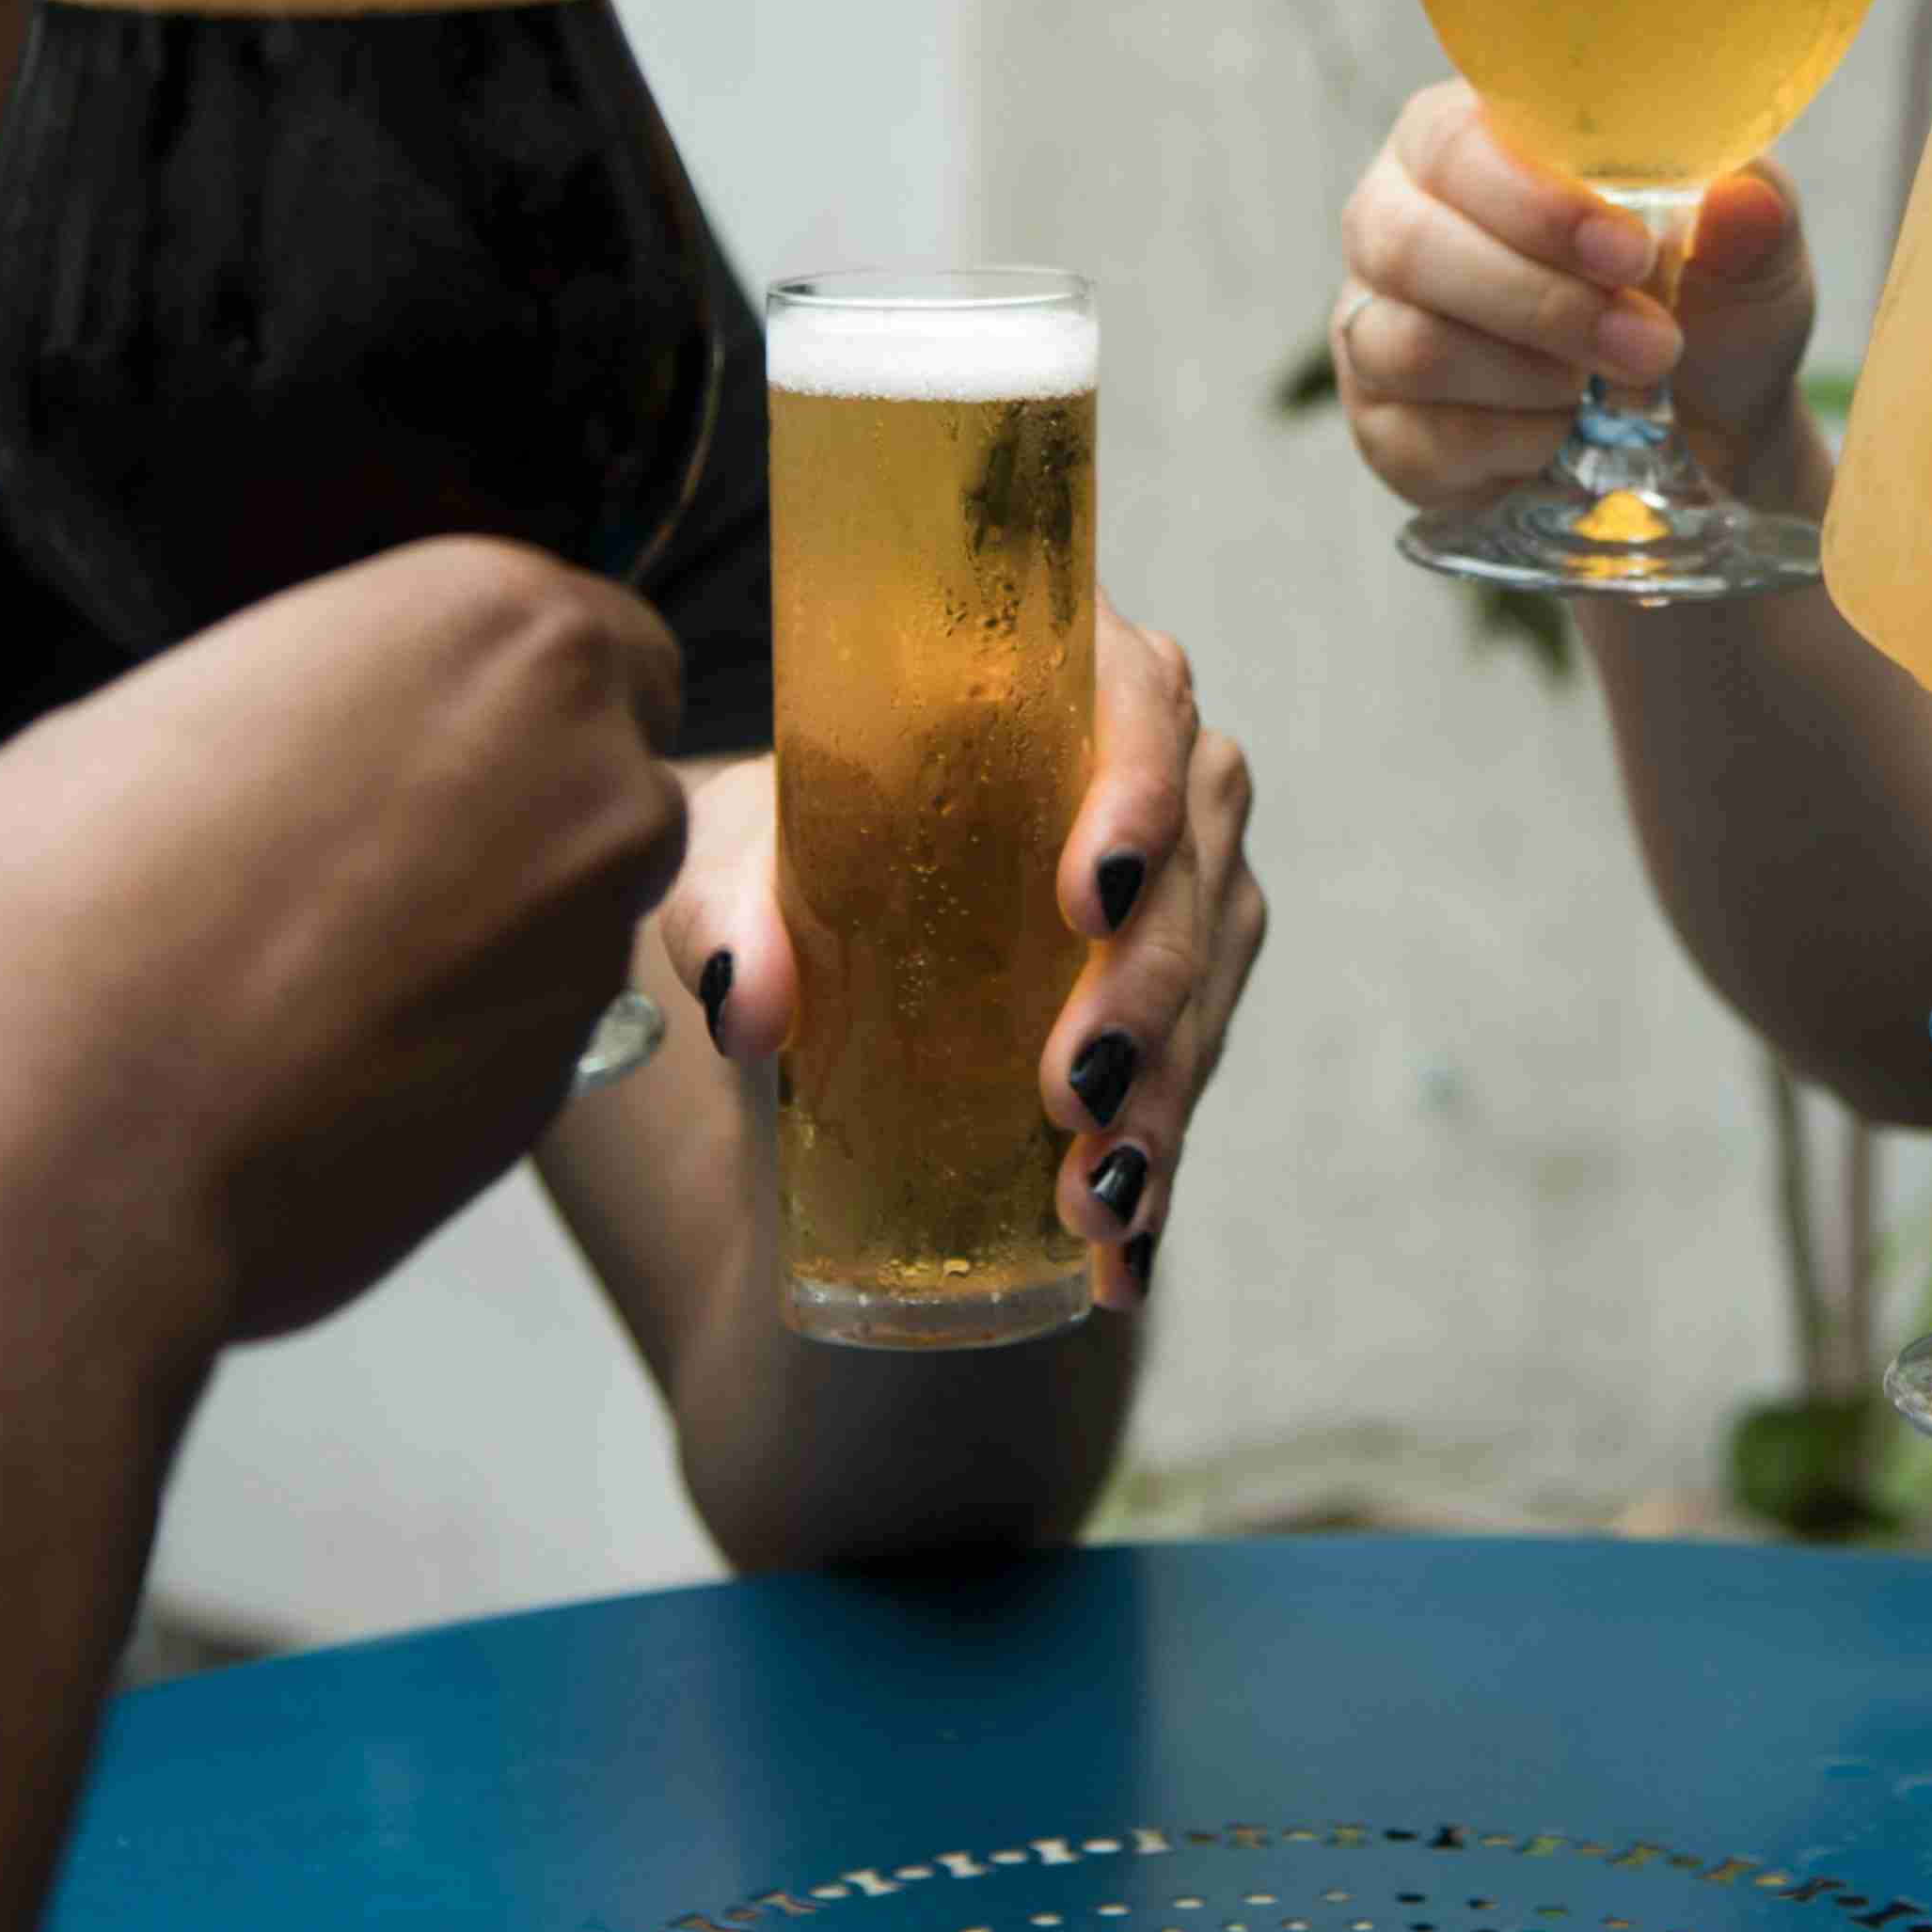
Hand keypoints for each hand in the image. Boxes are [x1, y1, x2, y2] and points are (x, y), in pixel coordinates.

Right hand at [0, 539, 690, 1349]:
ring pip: (573, 920)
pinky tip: (320, 1070)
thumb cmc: (52, 916)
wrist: (46, 1140)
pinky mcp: (560, 1088)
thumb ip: (280, 717)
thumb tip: (282, 756)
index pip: (592, 645)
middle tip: (360, 873)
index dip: (512, 712)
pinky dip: (453, 1051)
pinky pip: (527, 1042)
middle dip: (516, 824)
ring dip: (486, 942)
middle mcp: (585, 768)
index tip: (427, 755)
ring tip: (312, 984)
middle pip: (605, 783)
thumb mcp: (137, 723)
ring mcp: (590, 937)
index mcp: (489, 623)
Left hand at [660, 595, 1265, 1308]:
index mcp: (1057, 673)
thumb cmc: (785, 855)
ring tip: (1089, 1201)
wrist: (817, 928)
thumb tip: (750, 1004)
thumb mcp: (730, 865)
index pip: (1137, 699)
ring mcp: (1190, 872)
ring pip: (1206, 981)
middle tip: (1069, 1094)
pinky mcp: (1195, 977)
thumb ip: (724, 915)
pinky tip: (1113, 1258)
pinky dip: (1155, 1165)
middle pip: (1188, 867)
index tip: (1083, 901)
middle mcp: (1154, 759)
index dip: (1134, 795)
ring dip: (1159, 1099)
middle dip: (1143, 994)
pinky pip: (1199, 1066)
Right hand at [1329, 82, 1822, 508]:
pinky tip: (1566, 439)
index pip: (1455, 142)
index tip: (1630, 254)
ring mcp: (1375, 323)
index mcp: (1470, 140)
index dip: (1534, 202)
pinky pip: (1416, 438)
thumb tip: (1738, 203)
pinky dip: (1508, 445)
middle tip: (1648, 345)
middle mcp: (1397, 220)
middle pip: (1408, 245)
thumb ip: (1752, 219)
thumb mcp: (1751, 258)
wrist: (1707, 431)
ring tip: (1614, 393)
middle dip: (1538, 302)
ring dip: (1527, 378)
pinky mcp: (1382, 423)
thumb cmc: (1709, 307)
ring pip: (1407, 346)